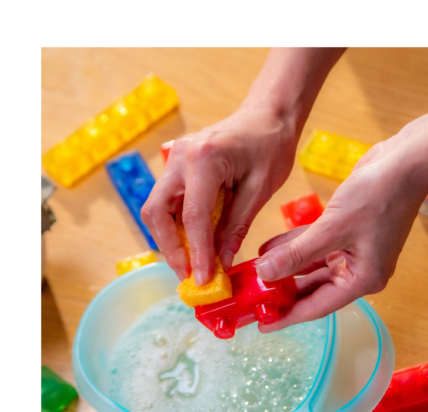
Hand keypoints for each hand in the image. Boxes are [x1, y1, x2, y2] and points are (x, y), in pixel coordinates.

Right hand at [141, 105, 296, 283]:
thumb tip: (220, 262)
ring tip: (191, 266)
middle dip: (170, 249)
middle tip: (189, 276)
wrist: (267, 115)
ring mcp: (174, 161)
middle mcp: (179, 158)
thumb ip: (236, 227)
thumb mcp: (259, 190)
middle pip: (156, 213)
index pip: (192, 217)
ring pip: (156, 209)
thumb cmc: (270, 146)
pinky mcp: (177, 168)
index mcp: (204, 159)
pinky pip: (167, 203)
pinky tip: (192, 246)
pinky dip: (176, 227)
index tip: (204, 280)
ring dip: (170, 240)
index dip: (197, 253)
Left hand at [256, 136, 427, 331]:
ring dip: (285, 267)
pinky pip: (314, 246)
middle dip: (283, 292)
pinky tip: (269, 248)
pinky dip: (294, 247)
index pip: (318, 306)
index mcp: (362, 280)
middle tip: (253, 299)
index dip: (288, 317)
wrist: (405, 161)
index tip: (263, 326)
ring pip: (311, 266)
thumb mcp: (333, 228)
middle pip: (313, 289)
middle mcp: (358, 271)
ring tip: (254, 272)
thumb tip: (264, 273)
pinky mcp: (346, 233)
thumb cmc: (378, 196)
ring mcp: (353, 251)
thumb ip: (297, 253)